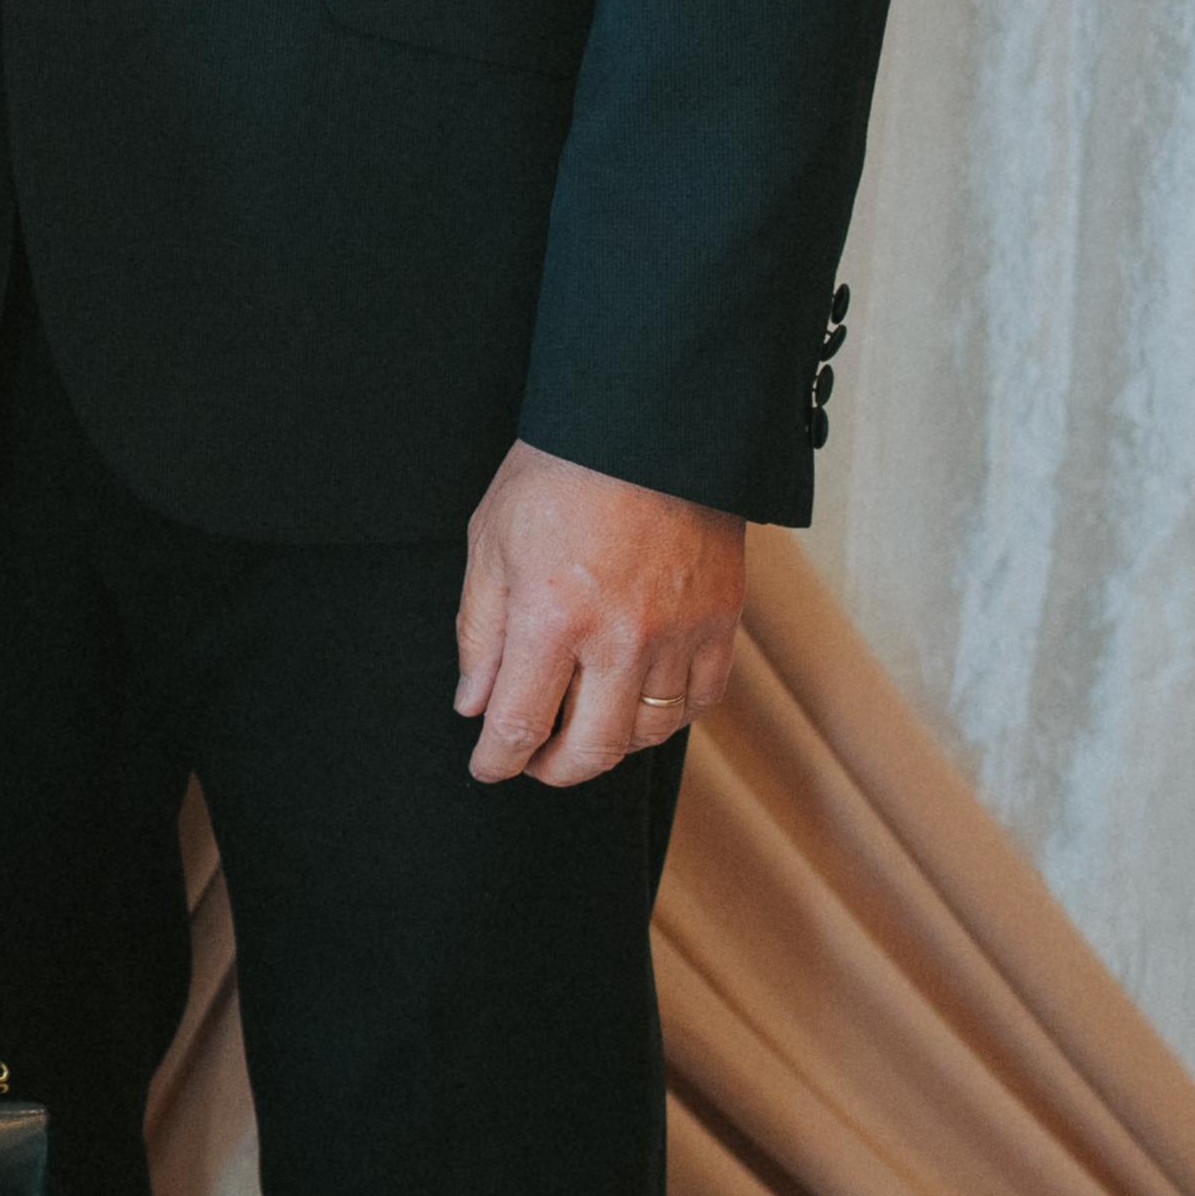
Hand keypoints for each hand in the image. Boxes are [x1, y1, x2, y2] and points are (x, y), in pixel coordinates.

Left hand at [455, 440, 751, 784]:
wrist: (646, 426)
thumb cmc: (557, 476)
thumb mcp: (491, 544)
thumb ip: (481, 633)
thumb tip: (474, 705)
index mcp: (552, 617)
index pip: (518, 725)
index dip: (496, 760)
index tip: (487, 767)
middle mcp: (620, 638)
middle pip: (590, 750)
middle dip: (552, 769)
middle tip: (533, 761)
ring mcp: (679, 634)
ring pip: (647, 733)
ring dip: (609, 743)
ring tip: (582, 726)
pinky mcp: (721, 623)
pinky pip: (699, 701)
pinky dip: (668, 717)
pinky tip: (638, 703)